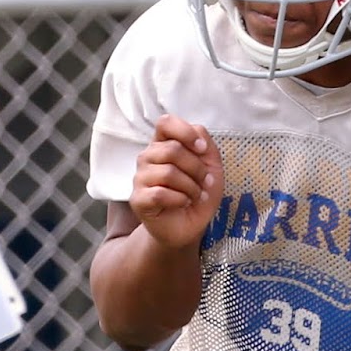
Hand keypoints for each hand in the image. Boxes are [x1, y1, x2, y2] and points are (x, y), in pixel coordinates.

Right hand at [131, 114, 223, 250]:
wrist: (188, 227)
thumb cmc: (197, 194)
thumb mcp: (212, 168)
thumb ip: (206, 145)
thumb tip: (197, 136)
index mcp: (163, 144)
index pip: (165, 123)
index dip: (185, 132)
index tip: (202, 149)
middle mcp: (148, 157)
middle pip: (172, 150)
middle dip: (196, 168)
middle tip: (203, 183)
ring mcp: (140, 178)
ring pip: (167, 172)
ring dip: (190, 187)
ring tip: (195, 195)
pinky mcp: (138, 199)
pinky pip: (160, 193)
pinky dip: (180, 199)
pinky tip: (183, 203)